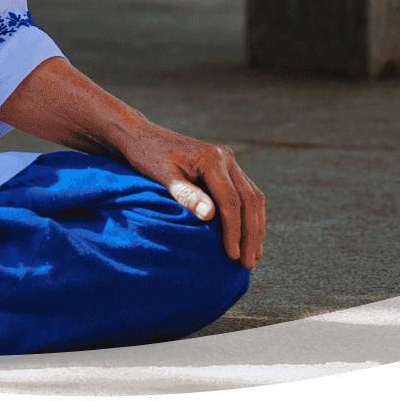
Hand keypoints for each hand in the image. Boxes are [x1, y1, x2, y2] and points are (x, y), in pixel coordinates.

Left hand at [123, 126, 264, 270]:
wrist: (144, 137)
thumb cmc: (149, 157)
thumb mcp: (162, 176)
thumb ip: (185, 194)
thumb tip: (210, 216)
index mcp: (212, 159)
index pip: (230, 200)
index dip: (234, 230)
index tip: (232, 255)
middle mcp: (226, 158)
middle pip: (249, 200)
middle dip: (250, 234)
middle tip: (248, 263)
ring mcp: (228, 162)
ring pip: (253, 197)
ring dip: (255, 227)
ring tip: (253, 254)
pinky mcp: (226, 168)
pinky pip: (246, 193)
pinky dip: (250, 216)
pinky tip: (248, 235)